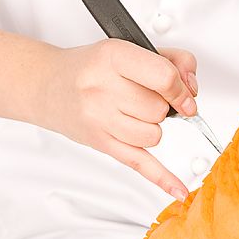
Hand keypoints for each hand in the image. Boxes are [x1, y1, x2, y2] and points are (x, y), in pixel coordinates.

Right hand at [41, 39, 198, 200]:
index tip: (185, 95)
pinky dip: (162, 178)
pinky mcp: (101, 143)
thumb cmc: (90, 68)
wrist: (47, 85)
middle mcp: (103, 89)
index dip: (182, 89)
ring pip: (154, 135)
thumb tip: (191, 89)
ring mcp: (99, 119)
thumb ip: (171, 60)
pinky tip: (178, 189)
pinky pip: (139, 164)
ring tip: (131, 113)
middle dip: (160, 106)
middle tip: (141, 97)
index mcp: (113, 57)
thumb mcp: (129, 48)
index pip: (164, 78)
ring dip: (151, 126)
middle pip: (159, 110)